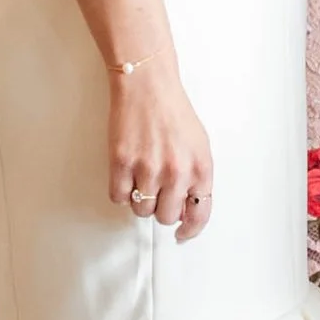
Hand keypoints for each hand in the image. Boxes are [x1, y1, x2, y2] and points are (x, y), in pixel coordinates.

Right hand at [107, 64, 213, 235]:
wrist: (147, 85)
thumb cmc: (172, 112)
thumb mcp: (199, 146)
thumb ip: (196, 178)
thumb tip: (185, 209)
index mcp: (201, 167)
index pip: (200, 214)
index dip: (189, 230)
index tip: (182, 234)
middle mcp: (177, 171)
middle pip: (166, 217)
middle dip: (161, 208)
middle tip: (157, 190)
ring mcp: (149, 168)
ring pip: (141, 209)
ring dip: (140, 198)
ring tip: (142, 175)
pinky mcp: (122, 162)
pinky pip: (119, 197)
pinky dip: (121, 190)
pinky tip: (127, 173)